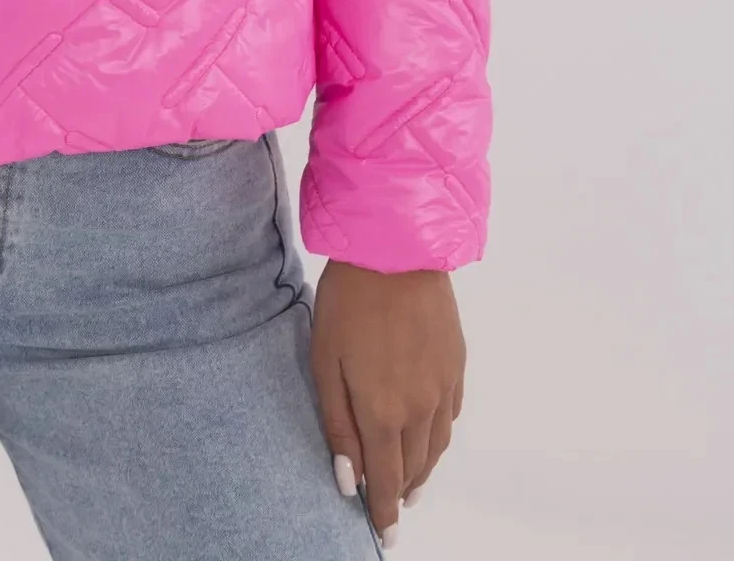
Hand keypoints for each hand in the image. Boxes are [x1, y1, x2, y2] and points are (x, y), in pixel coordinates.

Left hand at [310, 258, 464, 547]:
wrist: (396, 250)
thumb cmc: (348, 302)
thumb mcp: (325, 362)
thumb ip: (337, 425)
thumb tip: (348, 481)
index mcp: (383, 412)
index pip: (386, 480)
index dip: (385, 512)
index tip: (385, 535)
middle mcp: (420, 408)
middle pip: (413, 468)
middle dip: (400, 491)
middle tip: (390, 507)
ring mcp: (443, 387)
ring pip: (436, 447)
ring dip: (422, 470)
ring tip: (410, 484)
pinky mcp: (457, 365)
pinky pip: (450, 416)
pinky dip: (439, 437)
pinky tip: (430, 437)